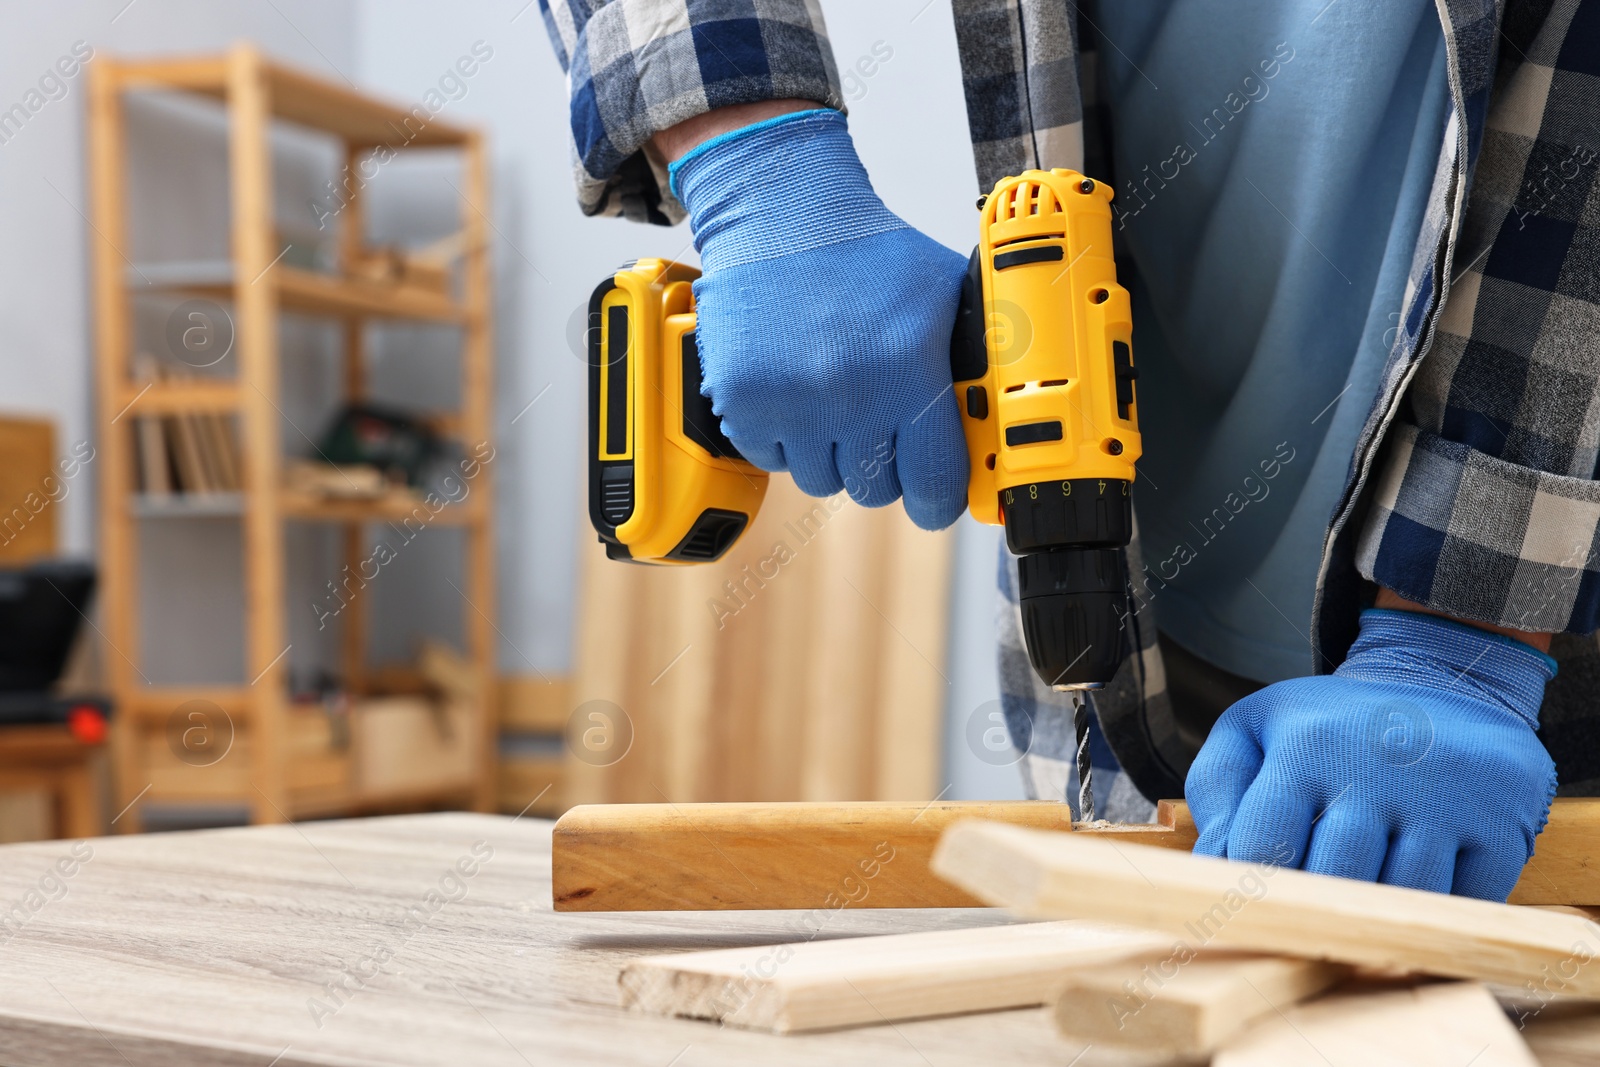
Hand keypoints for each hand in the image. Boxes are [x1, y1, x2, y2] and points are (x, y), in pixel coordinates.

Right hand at [667, 108, 969, 529]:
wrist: (780, 213)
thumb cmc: (867, 253)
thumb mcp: (945, 290)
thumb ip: (980, 352)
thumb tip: (1006, 416)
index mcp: (907, 369)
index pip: (934, 481)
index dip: (939, 499)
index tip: (936, 499)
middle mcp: (848, 394)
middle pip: (876, 488)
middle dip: (884, 462)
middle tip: (879, 421)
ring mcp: (790, 403)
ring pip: (822, 478)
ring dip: (830, 449)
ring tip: (832, 393)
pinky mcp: (742, 402)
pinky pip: (772, 459)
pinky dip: (783, 436)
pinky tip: (795, 389)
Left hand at [1185, 608, 1557, 899]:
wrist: (1439, 684)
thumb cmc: (1328, 726)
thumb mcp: (1256, 729)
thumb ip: (1218, 791)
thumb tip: (1213, 864)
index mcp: (1307, 747)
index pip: (1263, 848)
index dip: (1252, 888)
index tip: (1252, 903)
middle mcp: (1376, 769)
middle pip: (1333, 881)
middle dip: (1312, 907)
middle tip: (1306, 914)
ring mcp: (1444, 801)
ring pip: (1398, 900)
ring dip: (1376, 914)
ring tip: (1360, 896)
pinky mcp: (1500, 829)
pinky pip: (1461, 907)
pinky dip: (1434, 913)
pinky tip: (1415, 884)